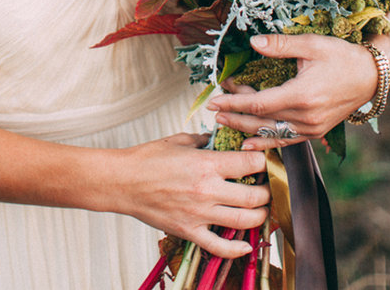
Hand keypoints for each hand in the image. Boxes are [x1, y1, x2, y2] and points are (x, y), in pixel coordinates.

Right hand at [119, 132, 269, 257]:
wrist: (123, 181)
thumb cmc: (147, 159)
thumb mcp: (178, 140)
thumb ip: (203, 141)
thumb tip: (219, 141)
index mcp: (206, 164)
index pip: (249, 162)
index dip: (262, 161)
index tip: (264, 161)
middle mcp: (207, 190)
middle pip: (253, 196)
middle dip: (267, 191)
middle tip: (267, 187)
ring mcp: (199, 214)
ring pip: (244, 221)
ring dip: (259, 216)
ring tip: (260, 210)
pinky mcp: (189, 231)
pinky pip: (220, 246)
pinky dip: (237, 248)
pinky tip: (246, 244)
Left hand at [207, 33, 381, 149]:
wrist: (370, 77)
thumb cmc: (341, 57)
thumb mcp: (311, 44)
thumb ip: (280, 45)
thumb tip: (253, 41)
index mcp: (301, 95)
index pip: (258, 103)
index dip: (234, 102)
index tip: (215, 100)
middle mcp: (305, 117)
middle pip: (261, 121)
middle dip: (234, 115)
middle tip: (212, 110)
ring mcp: (311, 128)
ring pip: (271, 133)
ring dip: (245, 129)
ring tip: (223, 122)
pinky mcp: (315, 132)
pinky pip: (285, 140)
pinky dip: (266, 142)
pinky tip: (249, 143)